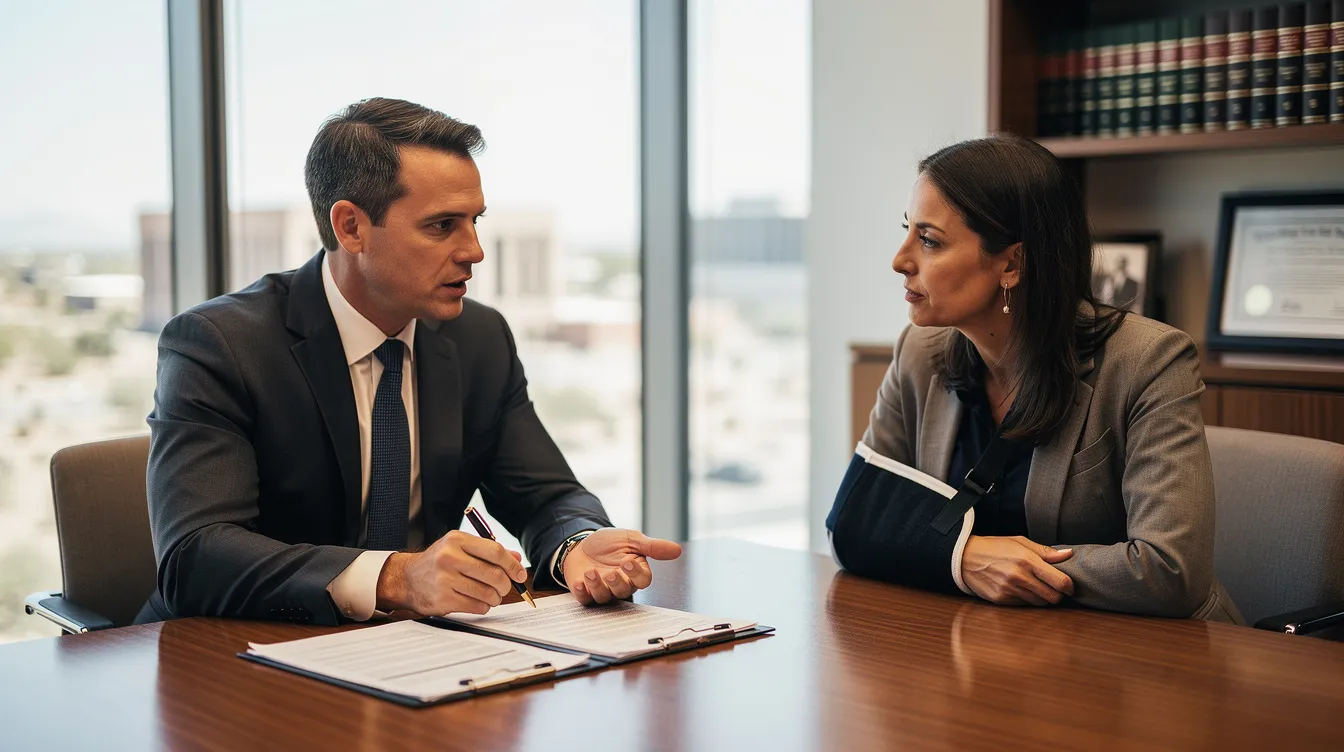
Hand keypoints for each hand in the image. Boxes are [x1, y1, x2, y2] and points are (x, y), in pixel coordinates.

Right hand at [375, 530, 527, 615]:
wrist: (407, 579)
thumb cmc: (439, 562)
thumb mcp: (460, 548)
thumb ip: (488, 552)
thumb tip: (517, 559)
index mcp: (457, 540)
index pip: (495, 551)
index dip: (512, 565)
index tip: (520, 574)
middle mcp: (449, 557)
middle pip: (494, 574)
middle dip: (506, 584)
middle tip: (505, 587)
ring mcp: (445, 579)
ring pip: (487, 593)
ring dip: (495, 597)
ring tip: (491, 595)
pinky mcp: (443, 599)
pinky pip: (477, 606)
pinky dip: (484, 606)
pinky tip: (478, 601)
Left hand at [562, 528, 682, 604]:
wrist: (581, 543)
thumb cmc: (609, 543)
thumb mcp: (631, 539)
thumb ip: (652, 546)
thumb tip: (678, 550)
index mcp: (635, 572)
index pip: (643, 580)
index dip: (637, 574)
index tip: (628, 562)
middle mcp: (621, 584)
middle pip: (625, 591)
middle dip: (617, 583)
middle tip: (611, 572)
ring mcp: (603, 590)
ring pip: (605, 597)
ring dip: (598, 586)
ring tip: (590, 572)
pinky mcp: (586, 593)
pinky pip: (586, 600)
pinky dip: (583, 592)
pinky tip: (580, 582)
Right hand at [960, 535, 1074, 606]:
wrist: (965, 558)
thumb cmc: (994, 547)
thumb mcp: (1019, 542)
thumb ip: (1045, 551)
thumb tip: (1068, 555)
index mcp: (1027, 560)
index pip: (1060, 582)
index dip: (1069, 587)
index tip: (1069, 586)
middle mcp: (1020, 577)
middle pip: (1053, 597)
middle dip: (1057, 594)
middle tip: (1053, 588)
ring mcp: (1010, 590)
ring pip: (1039, 603)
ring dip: (1042, 597)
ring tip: (1036, 587)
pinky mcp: (1001, 600)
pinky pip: (1024, 605)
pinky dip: (1027, 599)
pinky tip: (1020, 589)